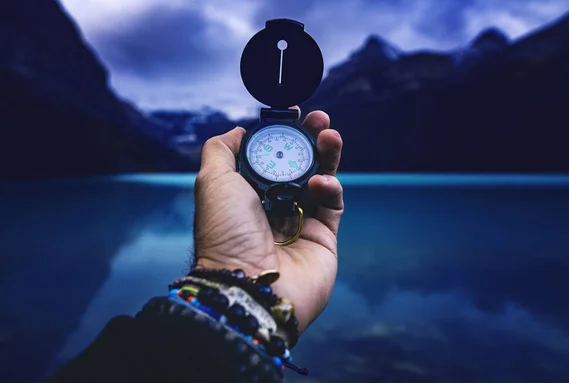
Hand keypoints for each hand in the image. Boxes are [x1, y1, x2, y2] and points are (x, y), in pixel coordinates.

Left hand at [193, 107, 342, 340]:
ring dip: (327, 155)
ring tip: (330, 135)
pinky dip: (329, 187)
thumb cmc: (226, 233)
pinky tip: (320, 184)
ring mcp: (300, 221)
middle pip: (299, 164)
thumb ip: (221, 150)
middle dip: (311, 139)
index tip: (294, 114)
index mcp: (247, 193)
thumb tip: (238, 131)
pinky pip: (332, 204)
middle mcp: (273, 205)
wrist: (248, 285)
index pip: (271, 156)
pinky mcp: (323, 237)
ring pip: (320, 179)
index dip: (283, 134)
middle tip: (320, 118)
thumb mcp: (212, 181)